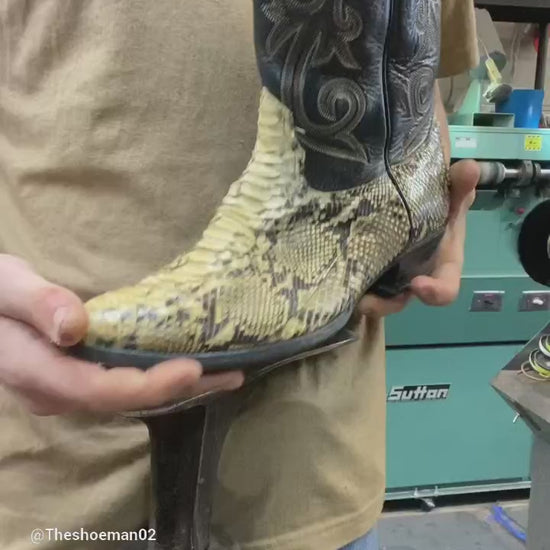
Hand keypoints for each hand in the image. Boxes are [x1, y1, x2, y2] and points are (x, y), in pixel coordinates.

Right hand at [0, 255, 243, 415]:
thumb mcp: (4, 286)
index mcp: (38, 372)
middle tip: (232, 373)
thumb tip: (75, 326)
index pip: (101, 390)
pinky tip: (194, 368)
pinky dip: (162, 377)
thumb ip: (36, 304)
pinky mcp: (81, 380)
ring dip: (180, 387)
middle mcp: (58, 392)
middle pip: (127, 400)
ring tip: (227, 373)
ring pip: (131, 396)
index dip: (149, 385)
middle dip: (181, 389)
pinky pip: (126, 385)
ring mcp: (71, 390)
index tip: (193, 368)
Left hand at [359, 159, 478, 317]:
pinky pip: (356, 279)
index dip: (435, 292)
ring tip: (346, 295)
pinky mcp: (368, 266)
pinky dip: (346, 280)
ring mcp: (390, 274)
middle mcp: (416, 275)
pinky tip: (330, 271)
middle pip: (400, 300)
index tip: (419, 285)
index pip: (445, 288)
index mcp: (442, 263)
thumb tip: (469, 168)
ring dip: (361, 299)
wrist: (409, 193)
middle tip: (366, 302)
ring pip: (375, 296)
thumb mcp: (451, 192)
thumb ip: (459, 184)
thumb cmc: (438, 199)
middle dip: (385, 305)